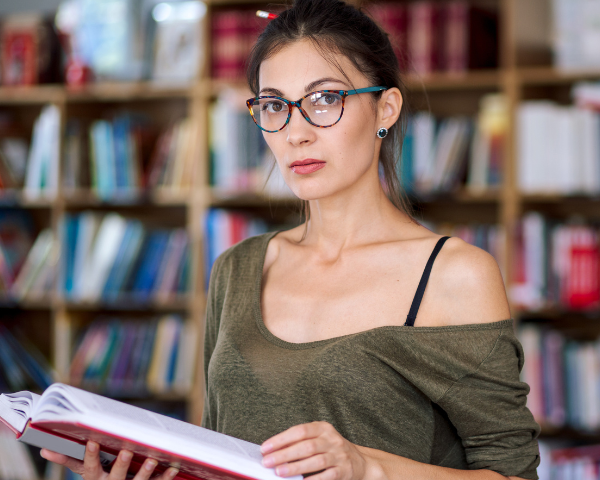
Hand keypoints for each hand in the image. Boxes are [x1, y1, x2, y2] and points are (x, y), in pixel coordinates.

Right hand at [40, 441, 178, 479]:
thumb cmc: (99, 479)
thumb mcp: (85, 472)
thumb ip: (67, 461)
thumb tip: (43, 451)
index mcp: (94, 478)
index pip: (89, 467)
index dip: (91, 455)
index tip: (92, 442)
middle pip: (116, 476)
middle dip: (122, 464)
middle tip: (127, 451)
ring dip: (146, 472)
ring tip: (153, 459)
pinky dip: (166, 476)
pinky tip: (174, 467)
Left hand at [260, 422, 366, 479]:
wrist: (360, 461)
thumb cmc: (331, 449)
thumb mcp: (318, 439)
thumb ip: (300, 442)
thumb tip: (274, 450)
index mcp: (323, 428)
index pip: (300, 431)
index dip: (281, 439)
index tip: (265, 448)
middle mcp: (332, 439)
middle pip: (306, 446)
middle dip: (285, 454)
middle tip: (268, 462)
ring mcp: (339, 455)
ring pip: (316, 460)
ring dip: (296, 467)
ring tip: (279, 472)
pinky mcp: (344, 470)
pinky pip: (327, 476)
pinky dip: (314, 479)